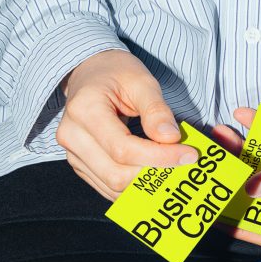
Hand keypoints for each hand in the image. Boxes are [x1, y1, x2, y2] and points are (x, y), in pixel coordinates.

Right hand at [56, 50, 197, 200]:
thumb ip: (156, 110)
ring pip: (113, 186)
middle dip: (154, 173)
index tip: (188, 155)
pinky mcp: (82, 165)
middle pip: (116, 174)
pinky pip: (109, 188)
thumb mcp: (141, 81)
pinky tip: (154, 173)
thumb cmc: (116, 74)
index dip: (159, 157)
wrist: (91, 74)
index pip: (123, 149)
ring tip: (171, 168)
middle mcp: (72, 136)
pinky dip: (135, 187)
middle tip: (183, 162)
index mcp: (84, 110)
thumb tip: (171, 139)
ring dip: (146, 183)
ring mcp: (74, 154)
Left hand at [213, 101, 260, 248]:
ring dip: (239, 148)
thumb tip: (251, 191)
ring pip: (260, 160)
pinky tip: (242, 113)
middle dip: (234, 180)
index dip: (247, 229)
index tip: (219, 219)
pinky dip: (257, 124)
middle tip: (212, 167)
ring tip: (221, 133)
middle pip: (259, 191)